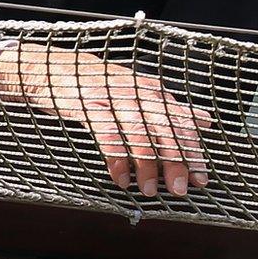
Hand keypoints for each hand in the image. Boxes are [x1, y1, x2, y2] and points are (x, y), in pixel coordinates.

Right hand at [0, 43, 211, 196]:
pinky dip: (116, 159)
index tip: (200, 179)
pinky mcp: (89, 105)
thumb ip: (170, 109)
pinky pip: (108, 136)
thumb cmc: (97, 84)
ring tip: (150, 190)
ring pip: (138, 133)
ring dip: (146, 165)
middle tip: (180, 189)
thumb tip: (205, 121)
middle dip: (175, 162)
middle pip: (164, 129)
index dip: (192, 152)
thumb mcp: (137, 92)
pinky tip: (121, 178)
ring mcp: (112, 98)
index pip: (181, 123)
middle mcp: (136, 92)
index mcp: (152, 91)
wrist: (52, 68)